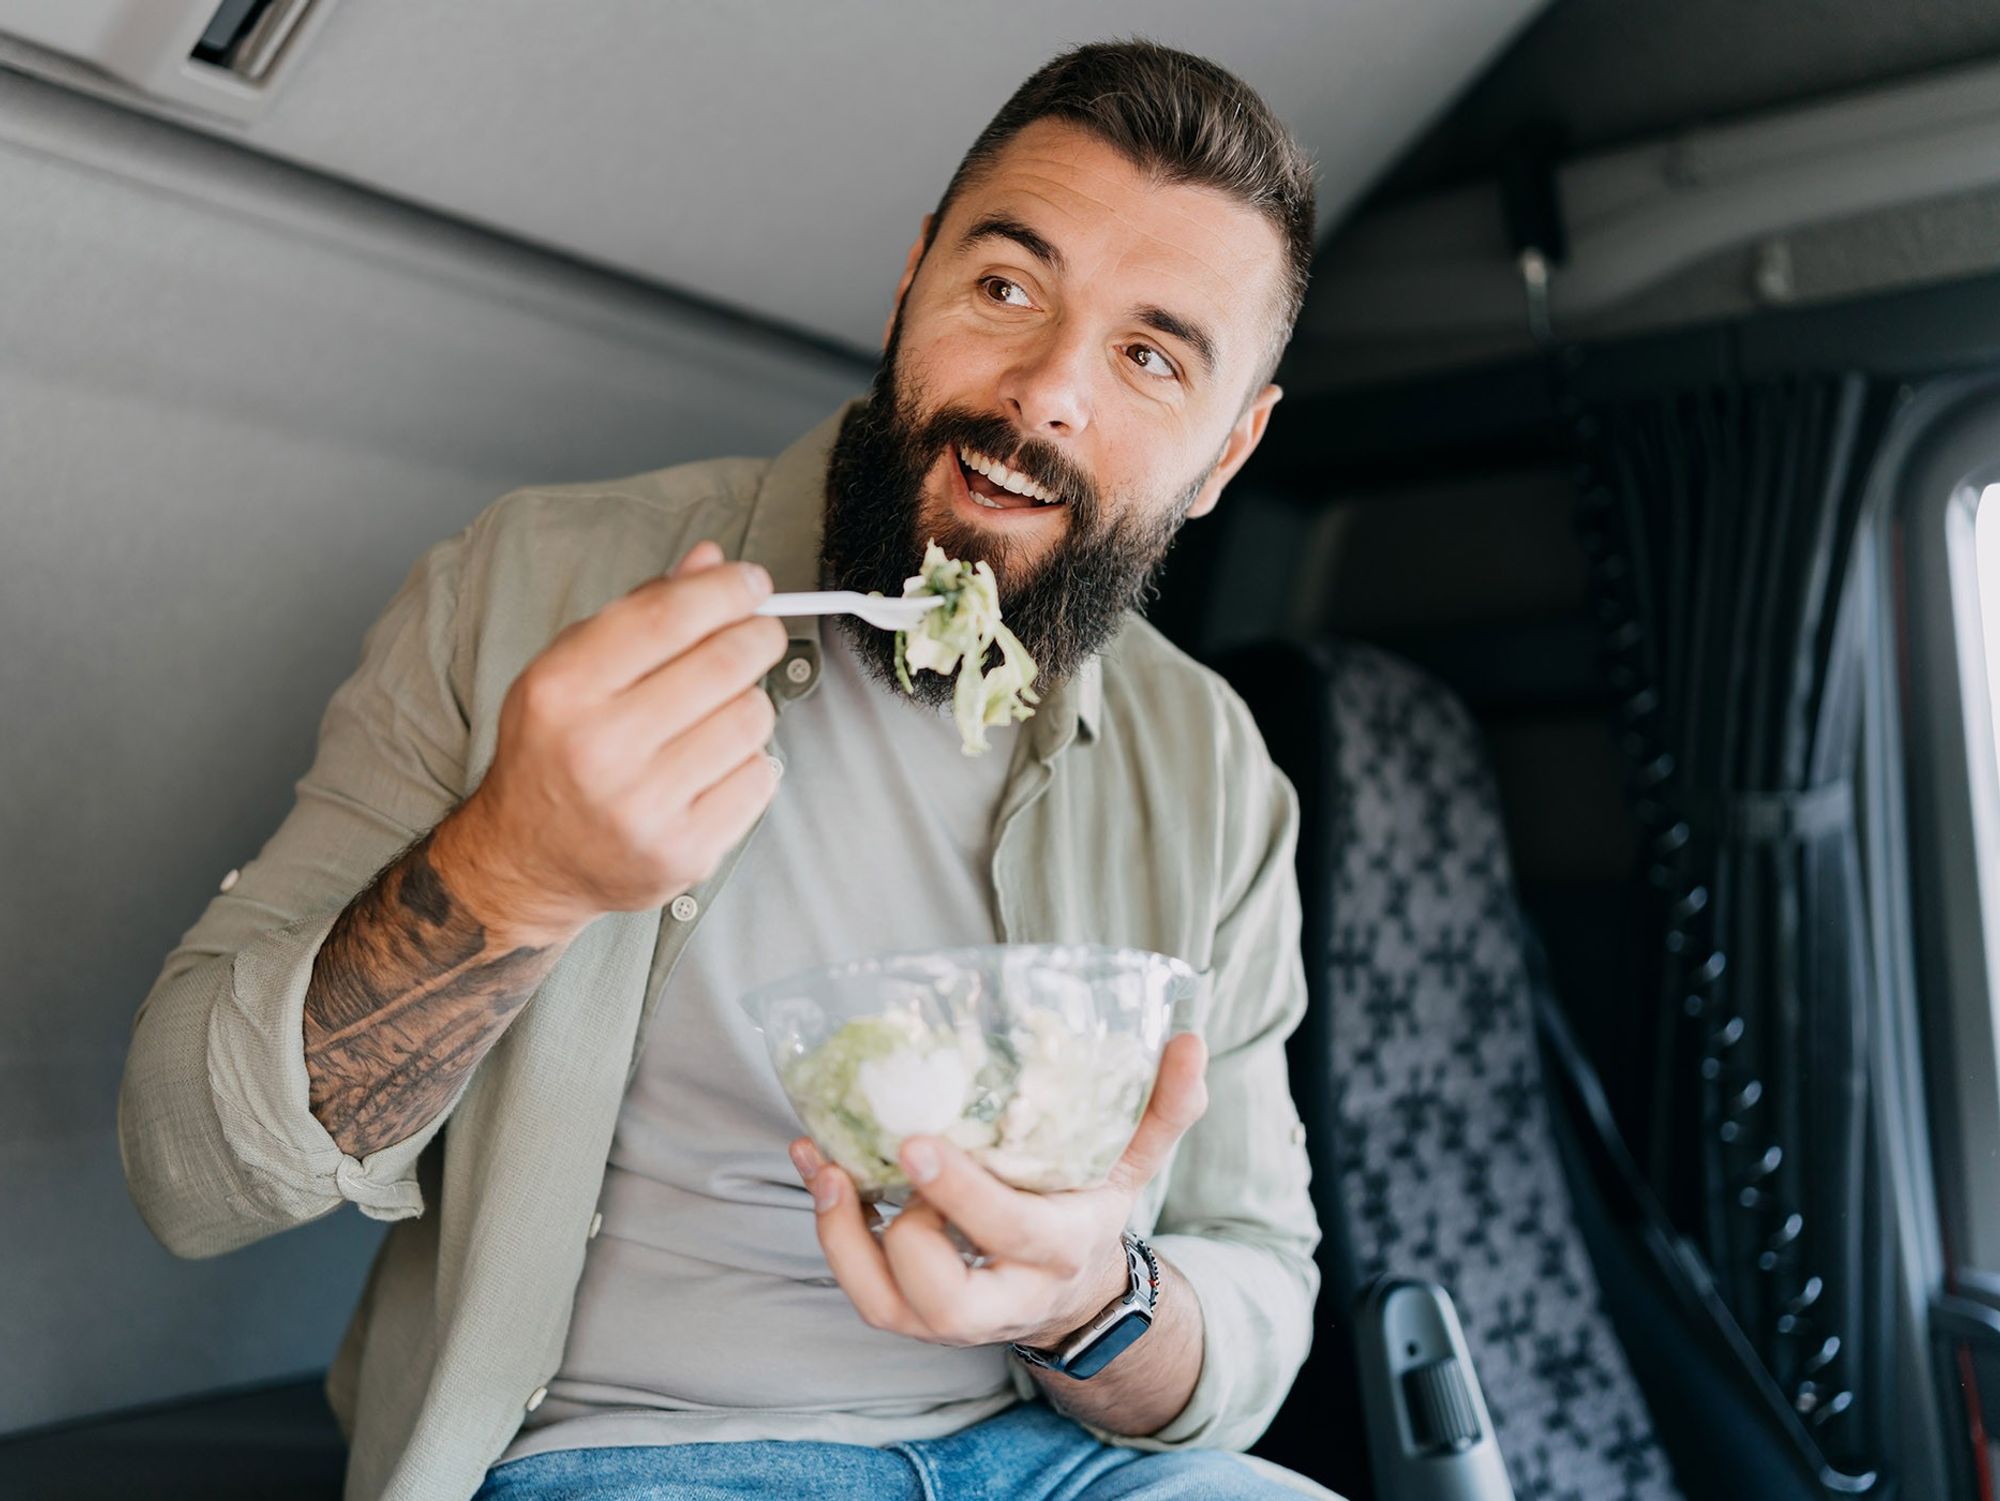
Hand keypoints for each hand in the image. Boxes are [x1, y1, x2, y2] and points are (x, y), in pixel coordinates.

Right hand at [442, 541, 787, 942]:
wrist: (528, 861)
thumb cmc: (555, 752)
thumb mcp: (570, 670)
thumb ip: (641, 611)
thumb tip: (712, 562)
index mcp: (562, 690)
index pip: (667, 617)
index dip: (725, 590)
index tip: (752, 581)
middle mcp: (598, 748)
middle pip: (723, 664)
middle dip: (758, 636)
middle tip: (760, 633)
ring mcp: (644, 806)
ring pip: (751, 719)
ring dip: (750, 703)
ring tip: (719, 713)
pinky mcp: (684, 850)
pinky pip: (760, 777)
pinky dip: (750, 760)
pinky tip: (715, 765)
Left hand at [791, 1032, 1208, 1350]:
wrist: (1070, 1293)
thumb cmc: (1088, 1208)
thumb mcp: (1133, 1162)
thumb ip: (1163, 1108)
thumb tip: (1188, 1041)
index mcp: (1058, 1250)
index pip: (1010, 1232)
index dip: (961, 1194)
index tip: (919, 1138)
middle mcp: (1004, 1297)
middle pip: (944, 1297)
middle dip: (906, 1234)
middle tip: (887, 1155)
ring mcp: (950, 1317)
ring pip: (885, 1304)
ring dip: (843, 1234)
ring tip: (825, 1162)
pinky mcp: (911, 1316)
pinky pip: (862, 1290)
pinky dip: (832, 1231)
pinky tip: (819, 1167)